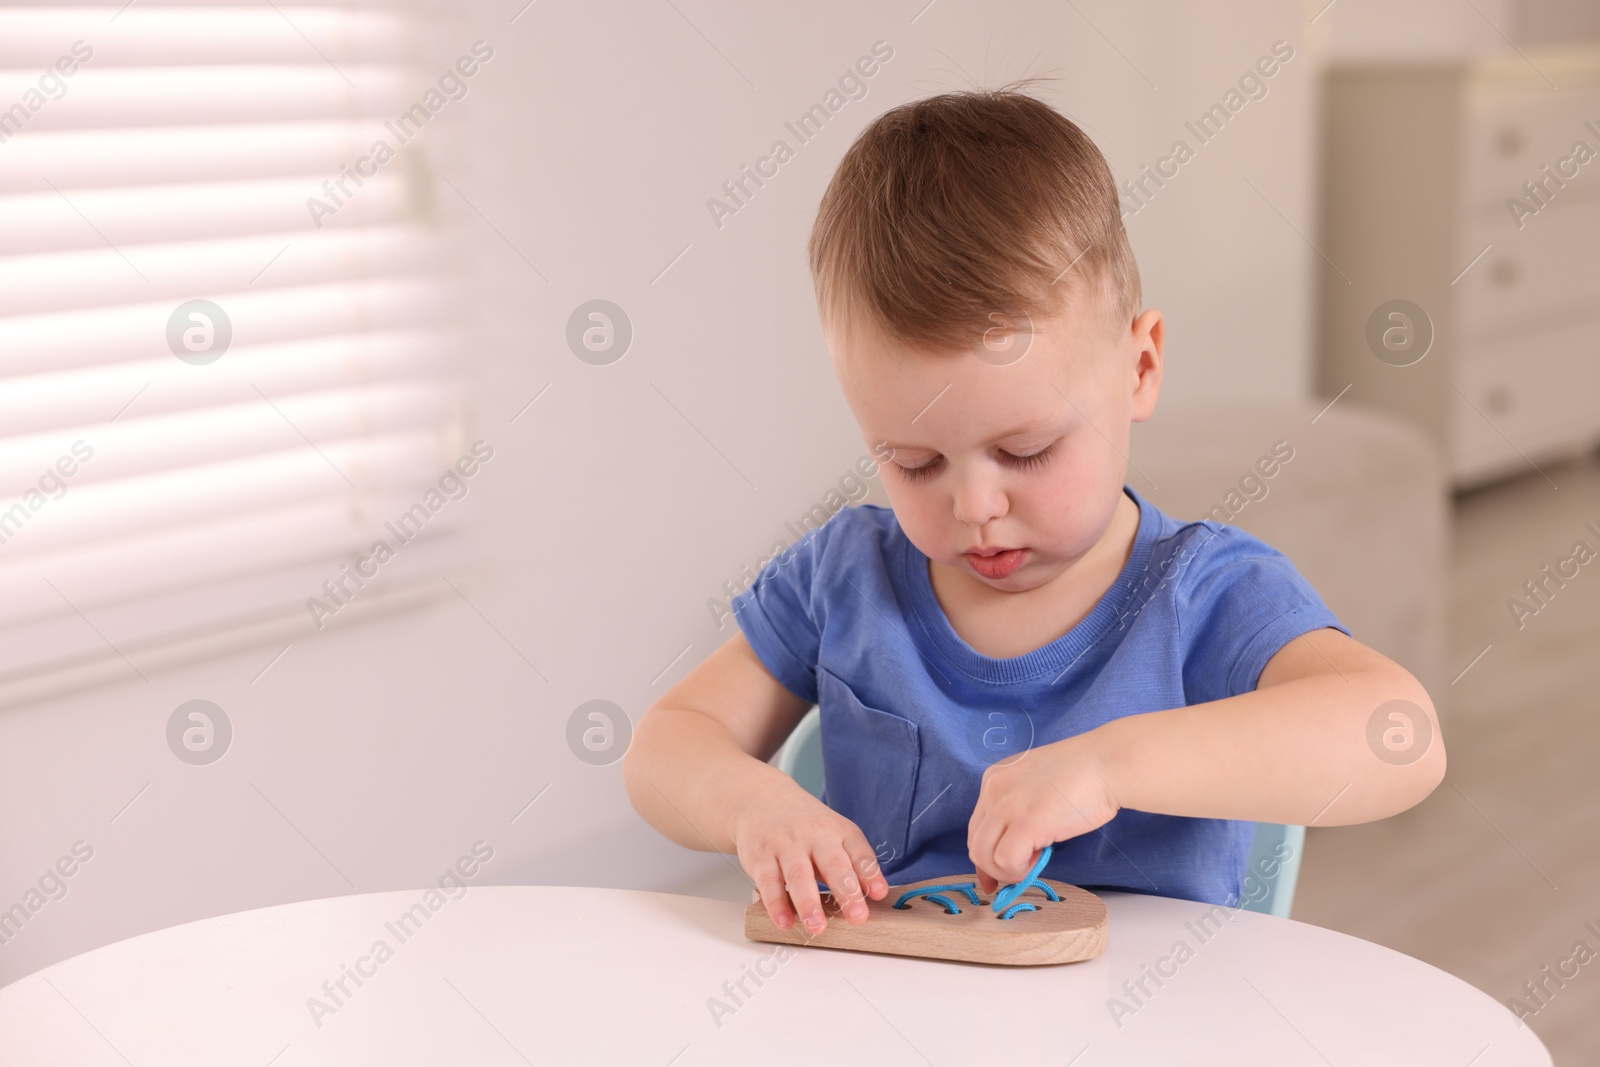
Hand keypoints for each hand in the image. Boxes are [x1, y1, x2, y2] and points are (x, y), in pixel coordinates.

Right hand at [732, 780, 888, 935]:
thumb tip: (875, 894)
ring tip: (816, 927)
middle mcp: (815, 836)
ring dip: (808, 903)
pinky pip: (769, 882)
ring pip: (799, 874)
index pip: (859, 852)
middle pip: (833, 864)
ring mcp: (786, 845)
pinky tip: (784, 921)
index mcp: (839, 831)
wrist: (762, 798)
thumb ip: (853, 864)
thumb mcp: (834, 835)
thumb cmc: (805, 825)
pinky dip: (776, 904)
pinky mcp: (760, 856)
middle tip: (856, 917)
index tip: (879, 893)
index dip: (870, 873)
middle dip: (846, 892)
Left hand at [967, 731, 1119, 893]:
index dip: (987, 854)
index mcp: (994, 778)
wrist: (1107, 764)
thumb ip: (1018, 809)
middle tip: (1022, 871)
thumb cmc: (1082, 776)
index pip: (976, 826)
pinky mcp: (1026, 822)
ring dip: (1007, 871)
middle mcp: (993, 789)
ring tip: (1034, 862)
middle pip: (975, 844)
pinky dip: (1019, 870)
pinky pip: (1006, 860)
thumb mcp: (1035, 785)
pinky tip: (1040, 858)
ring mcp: (1007, 804)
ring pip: (983, 856)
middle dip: (994, 867)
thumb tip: (1011, 847)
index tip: (1000, 872)